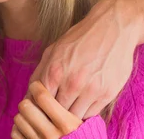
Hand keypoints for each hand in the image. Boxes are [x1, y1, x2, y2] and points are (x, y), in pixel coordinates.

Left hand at [11, 81, 81, 138]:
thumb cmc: (79, 134)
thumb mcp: (79, 119)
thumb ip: (66, 102)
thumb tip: (40, 85)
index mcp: (67, 124)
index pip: (42, 96)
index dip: (36, 86)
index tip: (37, 86)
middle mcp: (52, 134)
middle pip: (26, 105)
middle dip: (28, 100)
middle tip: (34, 101)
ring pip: (18, 118)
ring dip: (24, 114)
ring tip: (33, 115)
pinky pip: (15, 133)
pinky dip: (19, 128)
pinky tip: (29, 127)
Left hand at [26, 0, 140, 118]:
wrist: (113, 26)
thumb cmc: (81, 37)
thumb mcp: (54, 49)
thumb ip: (41, 72)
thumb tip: (30, 93)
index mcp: (55, 71)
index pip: (40, 102)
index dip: (40, 105)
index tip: (44, 104)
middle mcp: (72, 82)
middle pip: (56, 112)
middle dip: (55, 111)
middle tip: (58, 106)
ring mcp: (91, 89)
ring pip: (74, 117)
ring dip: (72, 113)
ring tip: (72, 104)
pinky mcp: (108, 93)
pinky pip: (92, 113)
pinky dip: (87, 110)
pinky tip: (85, 101)